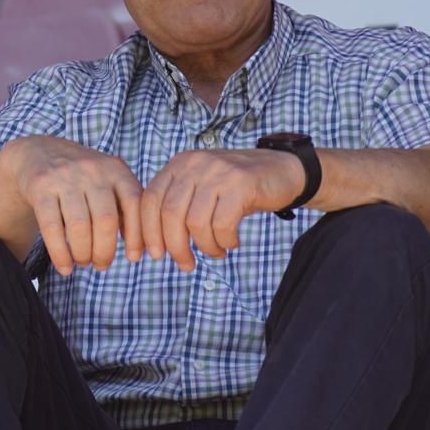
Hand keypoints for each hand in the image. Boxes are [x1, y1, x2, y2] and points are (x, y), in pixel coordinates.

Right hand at [2, 135, 142, 274]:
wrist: (39, 152)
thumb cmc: (82, 179)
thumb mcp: (108, 182)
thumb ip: (125, 208)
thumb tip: (139, 250)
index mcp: (115, 169)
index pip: (135, 204)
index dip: (138, 236)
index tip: (133, 259)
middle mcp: (92, 170)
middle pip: (106, 220)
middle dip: (105, 251)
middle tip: (101, 265)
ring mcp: (65, 177)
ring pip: (79, 226)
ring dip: (83, 254)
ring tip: (83, 262)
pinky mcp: (41, 187)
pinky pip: (52, 227)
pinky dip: (60, 254)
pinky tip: (65, 267)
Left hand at [139, 148, 304, 268]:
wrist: (281, 171)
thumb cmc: (236, 189)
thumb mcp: (201, 189)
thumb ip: (177, 207)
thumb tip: (152, 245)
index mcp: (178, 165)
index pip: (149, 200)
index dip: (148, 231)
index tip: (155, 255)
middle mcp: (194, 164)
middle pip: (170, 214)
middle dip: (175, 247)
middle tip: (186, 265)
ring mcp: (218, 172)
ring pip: (196, 222)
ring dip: (205, 246)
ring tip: (216, 251)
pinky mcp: (241, 183)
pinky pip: (222, 224)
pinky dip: (224, 241)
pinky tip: (232, 242)